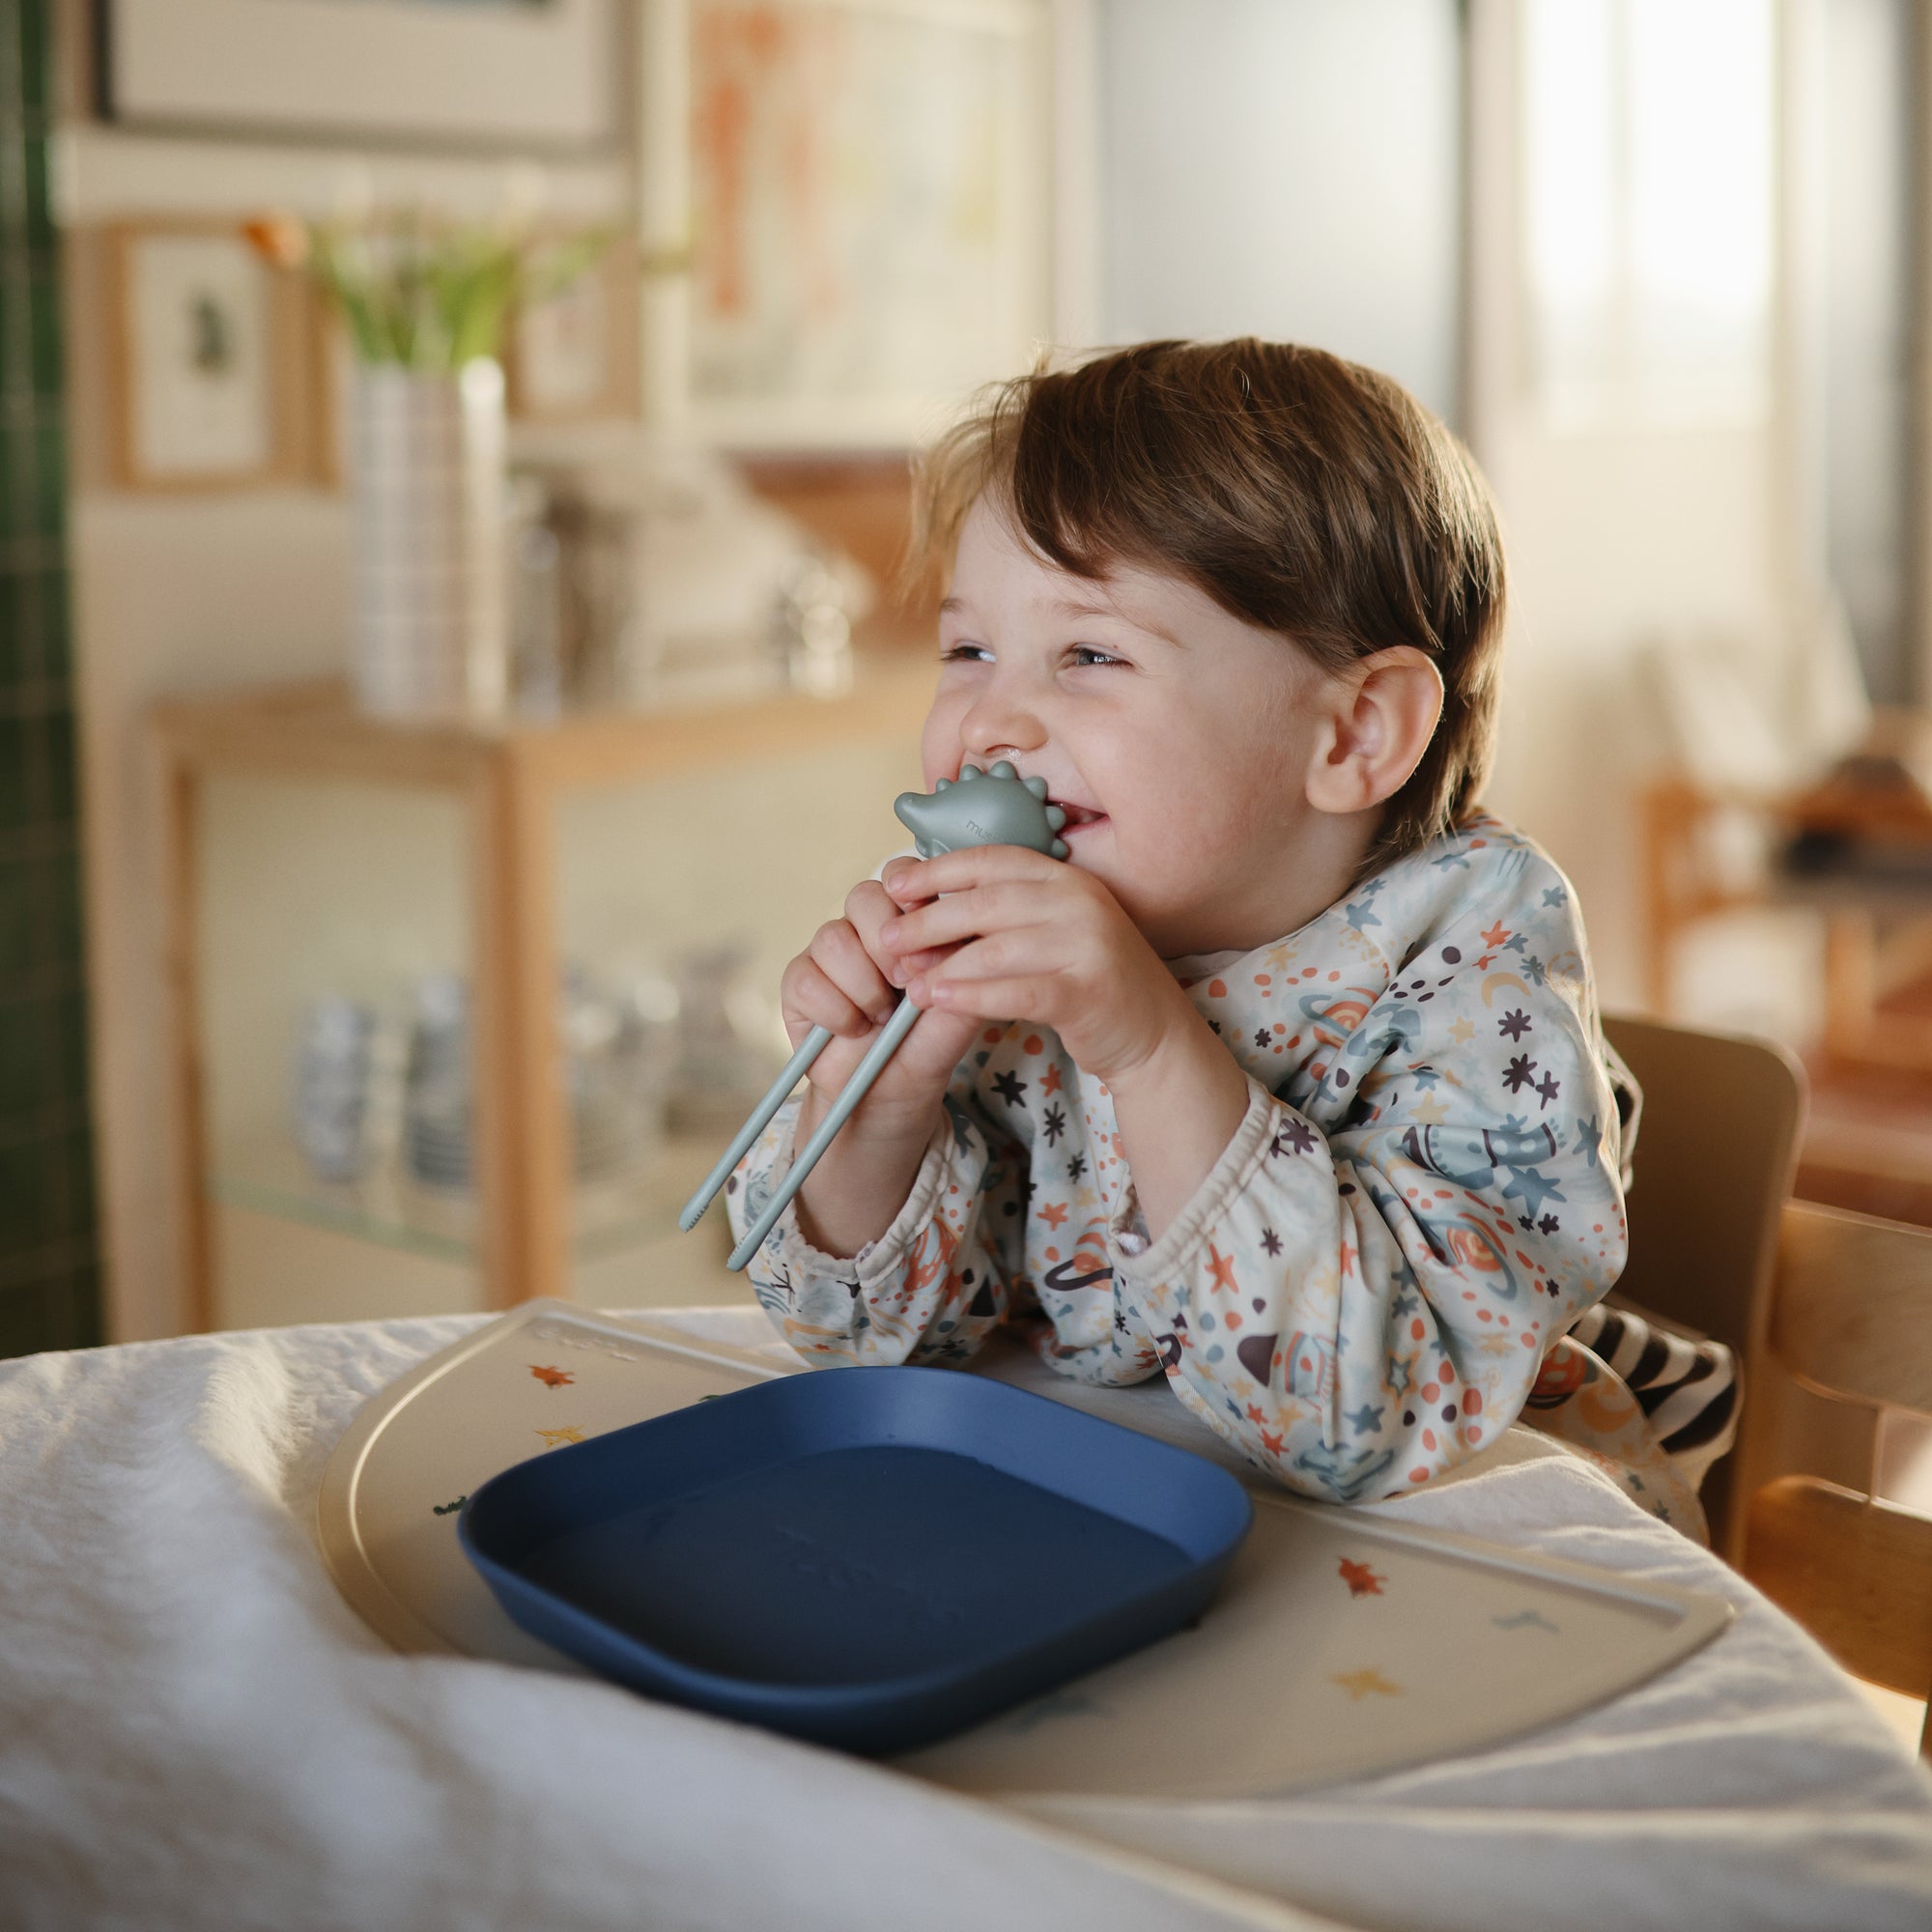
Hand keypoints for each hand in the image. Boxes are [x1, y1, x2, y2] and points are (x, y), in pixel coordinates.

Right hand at [779, 878, 982, 1137]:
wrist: (886, 1101)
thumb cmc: (922, 1052)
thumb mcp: (956, 1018)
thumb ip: (961, 975)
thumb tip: (964, 933)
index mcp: (909, 925)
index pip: (904, 877)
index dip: (911, 894)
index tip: (926, 923)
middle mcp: (866, 931)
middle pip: (864, 896)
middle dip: (888, 941)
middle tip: (906, 982)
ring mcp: (829, 954)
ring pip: (833, 937)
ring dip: (863, 985)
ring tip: (882, 1018)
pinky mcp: (799, 982)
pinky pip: (806, 978)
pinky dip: (835, 1011)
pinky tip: (854, 1030)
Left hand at [877, 847, 1196, 1084]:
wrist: (1153, 1033)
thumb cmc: (1089, 981)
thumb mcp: (1053, 930)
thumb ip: (1006, 912)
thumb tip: (928, 903)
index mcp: (1065, 878)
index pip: (991, 861)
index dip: (936, 871)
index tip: (894, 886)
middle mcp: (1079, 902)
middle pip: (984, 903)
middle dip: (927, 921)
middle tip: (888, 942)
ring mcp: (1087, 945)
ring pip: (995, 948)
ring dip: (943, 966)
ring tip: (908, 985)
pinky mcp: (1087, 991)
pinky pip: (1016, 991)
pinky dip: (972, 995)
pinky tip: (941, 1000)